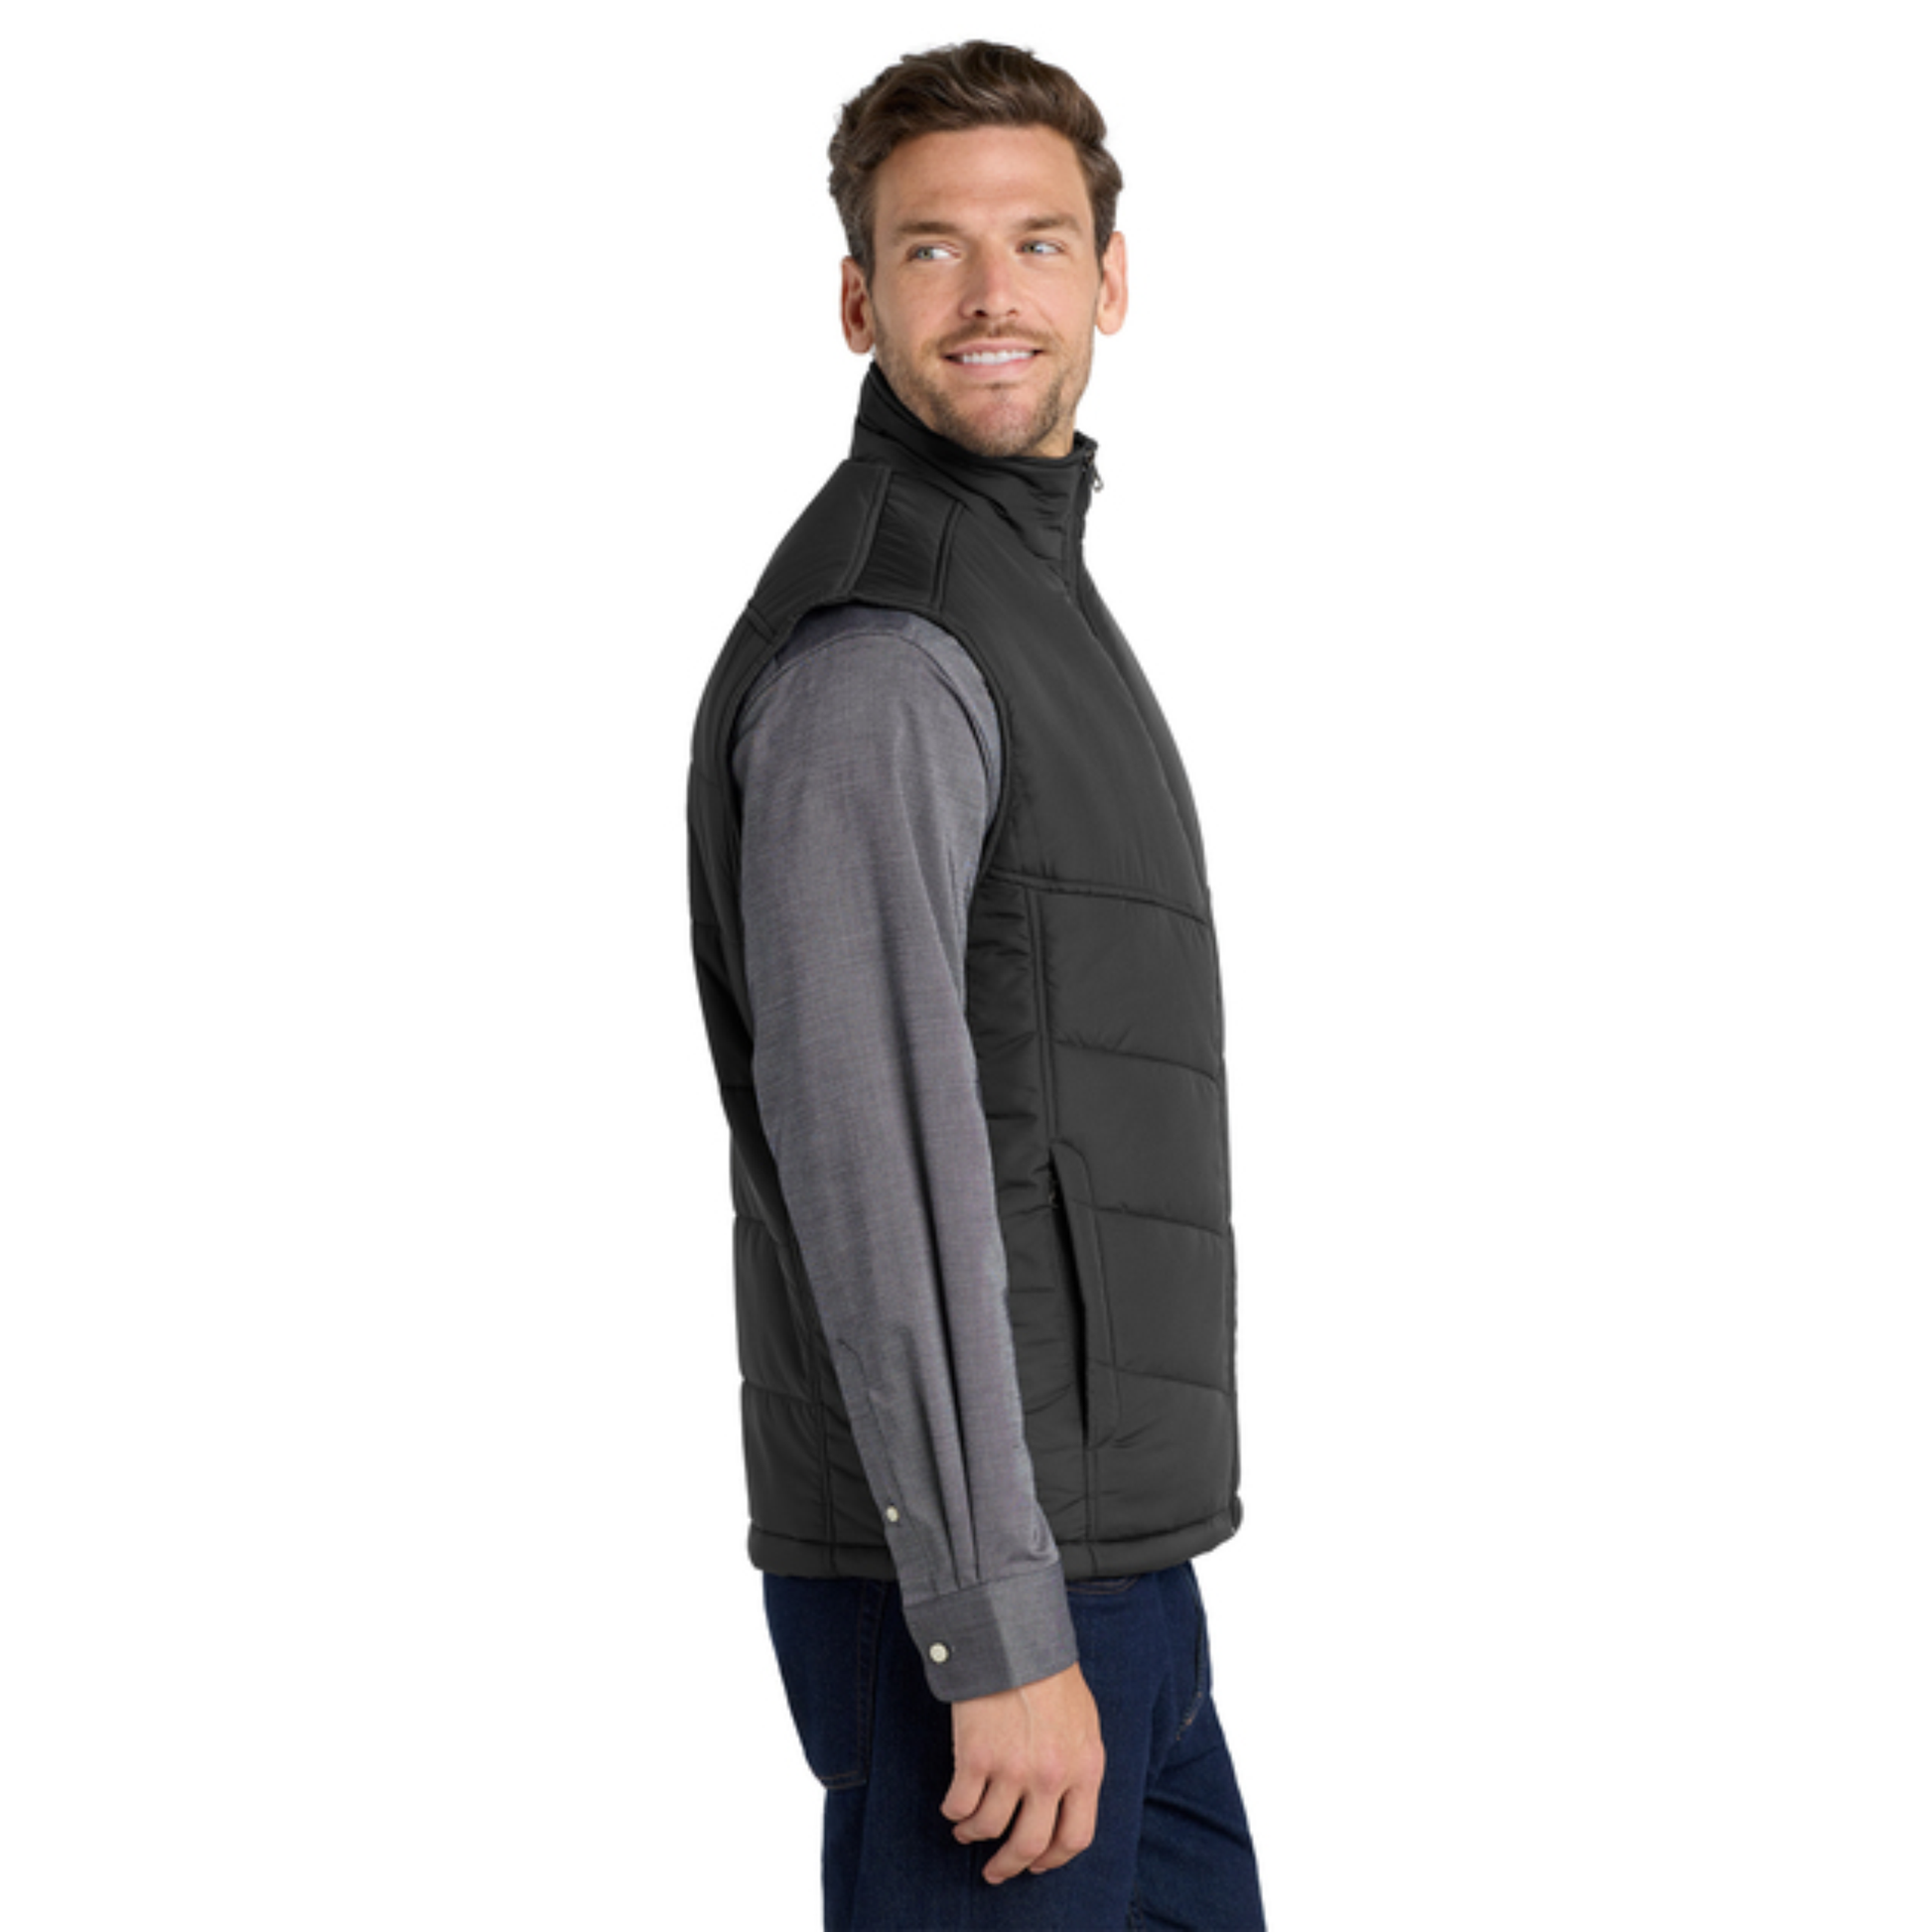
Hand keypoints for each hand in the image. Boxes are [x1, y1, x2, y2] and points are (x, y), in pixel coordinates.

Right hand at [941, 1660, 1105, 1884]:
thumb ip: (1079, 1765)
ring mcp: (1012, 1769)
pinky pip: (960, 1805)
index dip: (1054, 1858)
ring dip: (973, 1834)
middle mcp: (1051, 1776)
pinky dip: (954, 1812)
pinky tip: (953, 1806)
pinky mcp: (975, 1757)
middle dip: (1009, 1865)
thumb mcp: (1084, 1722)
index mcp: (1085, 1768)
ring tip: (965, 1830)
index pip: (1076, 1837)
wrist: (1013, 1638)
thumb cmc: (1049, 1675)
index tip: (1037, 1864)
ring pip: (989, 1827)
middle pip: (1030, 1845)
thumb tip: (1066, 1803)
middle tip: (996, 1870)